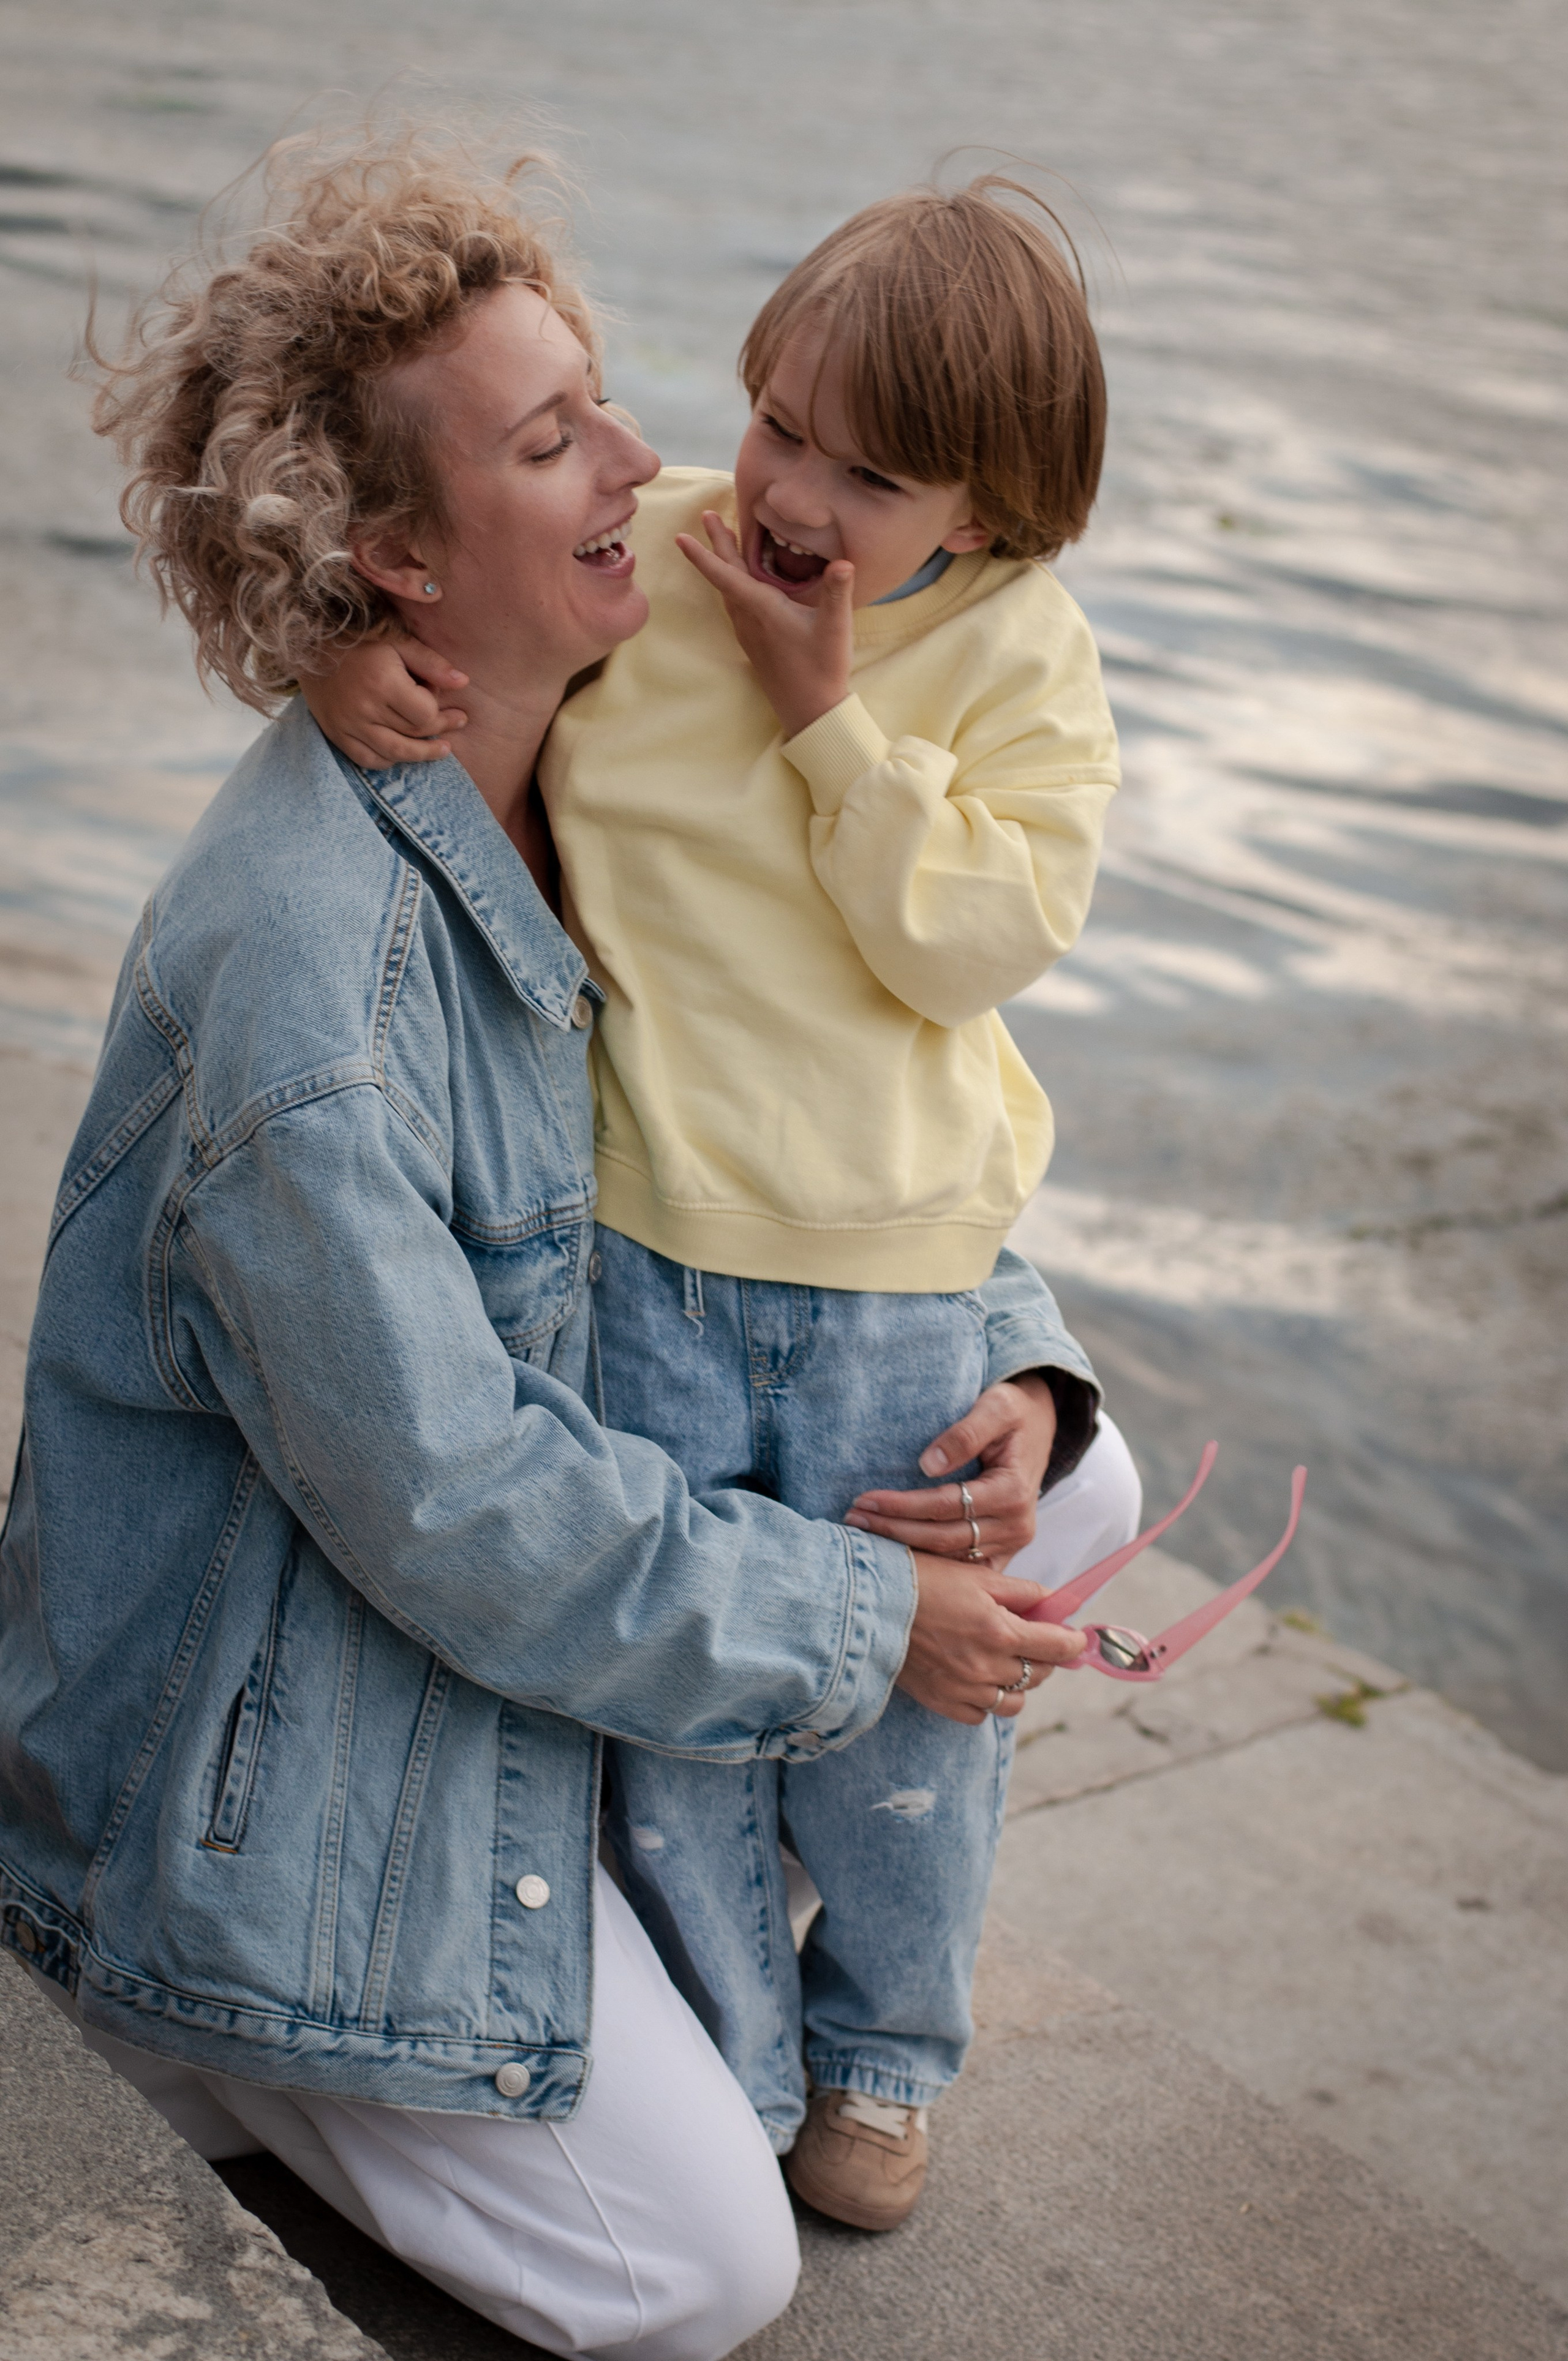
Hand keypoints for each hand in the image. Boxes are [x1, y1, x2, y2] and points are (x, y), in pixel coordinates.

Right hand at [297, 634, 469, 768]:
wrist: (308, 642)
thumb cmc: (359, 638)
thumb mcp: (397, 640)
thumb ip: (431, 663)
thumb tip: (463, 683)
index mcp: (382, 683)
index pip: (425, 714)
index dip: (439, 710)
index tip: (443, 699)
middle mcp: (364, 708)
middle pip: (414, 733)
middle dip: (440, 729)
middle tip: (457, 721)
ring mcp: (348, 725)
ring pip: (395, 753)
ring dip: (422, 754)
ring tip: (442, 749)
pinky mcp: (336, 733)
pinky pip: (368, 760)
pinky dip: (388, 760)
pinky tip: (402, 751)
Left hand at [675, 509, 852, 738]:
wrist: (810, 711)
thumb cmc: (822, 670)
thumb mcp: (835, 629)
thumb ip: (837, 593)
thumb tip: (843, 563)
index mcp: (762, 609)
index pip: (726, 575)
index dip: (703, 554)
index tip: (681, 537)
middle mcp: (749, 619)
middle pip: (725, 575)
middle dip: (716, 544)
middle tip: (706, 516)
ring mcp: (749, 632)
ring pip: (729, 590)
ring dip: (723, 563)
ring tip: (721, 540)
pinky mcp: (755, 642)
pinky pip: (736, 604)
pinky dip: (732, 583)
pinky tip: (739, 581)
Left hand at [845, 1373, 1056, 1566]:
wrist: (1038, 1425)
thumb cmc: (1014, 1411)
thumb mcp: (997, 1406)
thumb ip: (965, 1433)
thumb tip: (927, 1464)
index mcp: (1014, 1492)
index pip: (946, 1506)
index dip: (903, 1506)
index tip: (865, 1499)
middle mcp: (1017, 1526)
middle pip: (943, 1537)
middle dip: (894, 1530)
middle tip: (853, 1518)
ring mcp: (1012, 1543)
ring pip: (949, 1557)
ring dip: (905, 1548)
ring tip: (863, 1533)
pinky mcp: (1003, 1550)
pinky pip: (961, 1565)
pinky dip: (929, 1563)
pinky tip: (894, 1553)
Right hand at [898, 1551, 1084, 1723]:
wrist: (870, 1603)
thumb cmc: (925, 1580)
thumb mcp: (978, 1576)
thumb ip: (1022, 1592)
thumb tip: (1054, 1603)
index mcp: (1001, 1631)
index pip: (1057, 1647)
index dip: (1073, 1643)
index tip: (1077, 1639)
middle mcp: (987, 1666)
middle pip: (1038, 1675)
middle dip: (1044, 1657)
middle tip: (1035, 1640)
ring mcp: (964, 1689)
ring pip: (1014, 1702)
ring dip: (1018, 1683)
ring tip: (1006, 1662)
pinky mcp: (941, 1702)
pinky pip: (980, 1715)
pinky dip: (986, 1701)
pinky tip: (978, 1679)